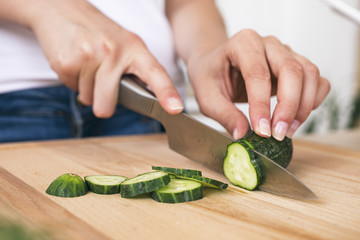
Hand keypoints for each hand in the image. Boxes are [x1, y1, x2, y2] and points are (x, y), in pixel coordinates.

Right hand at [29, 0, 182, 117]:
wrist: (61, 9)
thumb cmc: (98, 33)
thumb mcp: (123, 45)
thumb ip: (134, 71)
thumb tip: (141, 102)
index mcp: (134, 48)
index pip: (155, 73)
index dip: (166, 93)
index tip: (175, 109)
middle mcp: (114, 51)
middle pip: (108, 105)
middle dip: (103, 102)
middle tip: (101, 80)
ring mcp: (90, 55)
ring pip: (89, 100)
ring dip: (87, 87)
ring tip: (87, 64)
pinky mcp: (68, 61)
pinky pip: (72, 89)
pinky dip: (73, 80)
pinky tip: (75, 62)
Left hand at [187, 29, 329, 139]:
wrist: (216, 63)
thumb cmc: (210, 75)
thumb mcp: (207, 96)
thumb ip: (224, 115)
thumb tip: (243, 135)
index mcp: (243, 43)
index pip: (258, 74)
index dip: (262, 105)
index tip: (262, 131)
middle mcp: (268, 44)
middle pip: (292, 70)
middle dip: (289, 106)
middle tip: (278, 134)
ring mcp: (285, 52)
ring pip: (309, 74)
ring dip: (304, 106)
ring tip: (287, 130)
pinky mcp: (296, 65)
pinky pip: (316, 79)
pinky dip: (314, 99)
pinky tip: (298, 116)